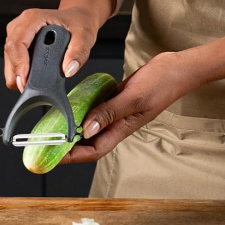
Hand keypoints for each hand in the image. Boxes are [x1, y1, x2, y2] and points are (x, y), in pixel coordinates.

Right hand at [4, 6, 97, 90]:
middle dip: (18, 75)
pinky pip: (13, 62)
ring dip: (19, 75)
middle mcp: (20, 25)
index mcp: (32, 19)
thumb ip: (79, 52)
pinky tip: (35, 75)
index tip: (27, 82)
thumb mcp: (85, 36)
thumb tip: (69, 70)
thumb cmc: (78, 23)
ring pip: (9, 61)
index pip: (16, 44)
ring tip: (37, 81)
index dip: (19, 65)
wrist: (77, 19)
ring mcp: (17, 34)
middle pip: (9, 54)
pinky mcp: (18, 44)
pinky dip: (22, 73)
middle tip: (33, 88)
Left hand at [59, 51, 188, 163]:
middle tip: (47, 140)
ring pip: (91, 125)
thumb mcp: (133, 98)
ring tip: (54, 124)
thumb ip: (110, 113)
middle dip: (68, 145)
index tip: (54, 155)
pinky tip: (72, 102)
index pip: (94, 150)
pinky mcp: (117, 100)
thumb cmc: (162, 83)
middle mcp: (117, 124)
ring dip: (74, 127)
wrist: (177, 68)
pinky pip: (96, 108)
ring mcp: (117, 112)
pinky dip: (84, 108)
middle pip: (89, 142)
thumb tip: (86, 129)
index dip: (73, 156)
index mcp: (123, 128)